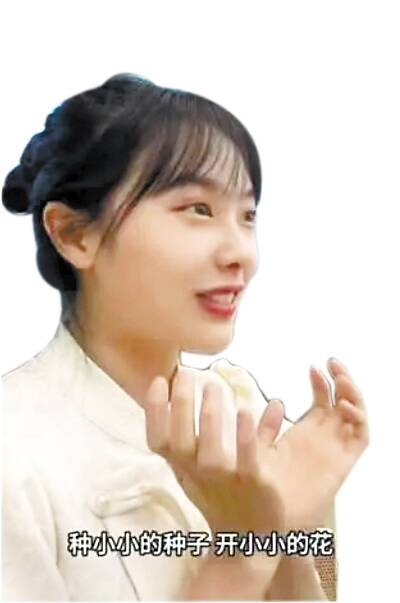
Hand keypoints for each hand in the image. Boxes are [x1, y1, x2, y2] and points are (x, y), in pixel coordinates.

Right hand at [144, 367, 287, 535]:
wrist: (248, 541)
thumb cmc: (225, 495)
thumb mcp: (206, 465)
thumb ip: (211, 428)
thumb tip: (210, 387)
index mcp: (184, 469)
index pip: (159, 440)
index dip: (154, 412)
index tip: (159, 381)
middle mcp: (199, 476)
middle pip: (181, 441)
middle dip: (181, 406)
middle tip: (186, 373)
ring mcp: (226, 483)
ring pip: (211, 452)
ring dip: (211, 418)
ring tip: (213, 385)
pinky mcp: (255, 486)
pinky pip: (247, 461)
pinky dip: (245, 437)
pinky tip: (245, 410)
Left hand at [260, 357, 368, 530]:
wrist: (264, 524)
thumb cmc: (259, 487)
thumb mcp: (259, 449)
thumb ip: (265, 428)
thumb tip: (271, 402)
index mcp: (306, 432)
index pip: (322, 400)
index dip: (321, 382)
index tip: (312, 366)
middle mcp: (324, 439)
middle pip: (343, 402)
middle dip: (341, 380)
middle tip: (332, 362)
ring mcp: (335, 450)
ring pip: (356, 416)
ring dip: (353, 394)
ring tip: (340, 378)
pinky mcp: (343, 464)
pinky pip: (360, 438)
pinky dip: (359, 419)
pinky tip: (343, 406)